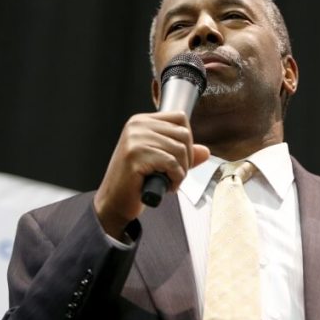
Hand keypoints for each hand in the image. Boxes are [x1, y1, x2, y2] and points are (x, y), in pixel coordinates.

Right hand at [93, 111, 209, 238]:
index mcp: (141, 122)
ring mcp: (135, 139)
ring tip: (169, 181)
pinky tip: (166, 186)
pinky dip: (176, 179)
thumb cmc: (134, 182)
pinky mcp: (136, 156)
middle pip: (183, 134)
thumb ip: (182, 154)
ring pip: (180, 149)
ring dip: (181, 171)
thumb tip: (205, 151)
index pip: (179, 117)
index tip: (180, 159)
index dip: (188, 141)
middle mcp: (136, 126)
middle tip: (176, 175)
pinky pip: (172, 164)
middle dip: (187, 159)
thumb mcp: (161, 162)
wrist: (113, 202)